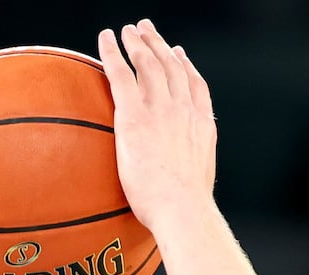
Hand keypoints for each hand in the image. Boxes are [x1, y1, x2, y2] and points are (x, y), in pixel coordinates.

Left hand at [97, 19, 216, 233]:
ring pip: (148, 63)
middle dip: (158, 45)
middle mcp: (184, 109)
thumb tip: (180, 190)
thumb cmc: (186, 210)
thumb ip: (188, 174)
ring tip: (129, 30)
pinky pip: (121, 73)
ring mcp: (161, 108)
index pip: (195, 86)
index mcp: (202, 125)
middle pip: (171, 67)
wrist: (182, 208)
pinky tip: (106, 38)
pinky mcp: (134, 113)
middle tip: (147, 30)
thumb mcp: (197, 185)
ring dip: (138, 42)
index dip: (185, 66)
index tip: (179, 54)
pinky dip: (113, 51)